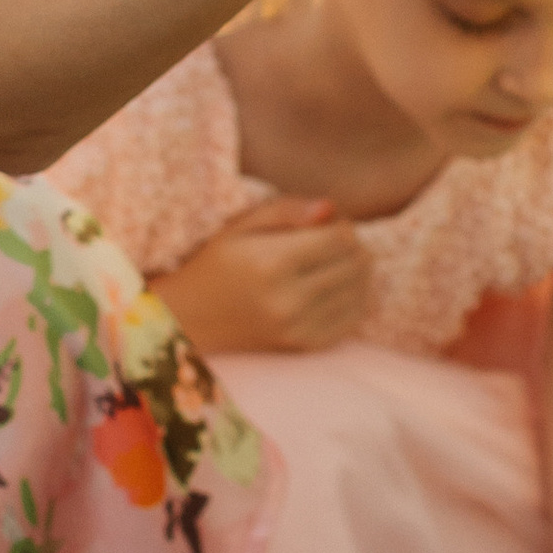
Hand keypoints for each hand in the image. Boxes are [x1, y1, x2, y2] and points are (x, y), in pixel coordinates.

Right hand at [152, 197, 368, 354]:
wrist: (192, 318)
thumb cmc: (218, 263)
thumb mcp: (241, 225)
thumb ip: (288, 210)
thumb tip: (331, 208)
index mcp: (272, 263)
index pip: (341, 238)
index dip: (341, 224)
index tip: (326, 223)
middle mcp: (288, 300)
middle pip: (356, 263)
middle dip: (353, 245)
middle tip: (332, 240)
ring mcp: (298, 327)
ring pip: (361, 289)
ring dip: (357, 271)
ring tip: (334, 262)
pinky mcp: (304, 345)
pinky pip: (353, 317)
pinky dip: (354, 297)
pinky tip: (335, 287)